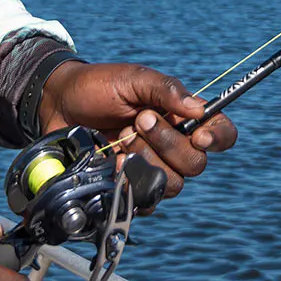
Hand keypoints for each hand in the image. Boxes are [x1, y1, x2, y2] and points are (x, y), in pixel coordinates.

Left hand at [37, 61, 238, 203]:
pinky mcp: (129, 188)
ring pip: (170, 185)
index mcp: (182, 117)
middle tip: (139, 121)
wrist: (59, 105)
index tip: (199, 136)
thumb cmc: (99, 86)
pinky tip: (113, 164)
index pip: (221, 133)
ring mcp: (151, 169)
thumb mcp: (133, 79)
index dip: (219, 138)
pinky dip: (130, 185)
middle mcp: (172, 146)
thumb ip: (166, 90)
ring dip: (145, 162)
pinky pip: (145, 202)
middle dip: (166, 143)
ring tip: (121, 140)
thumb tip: (198, 110)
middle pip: (195, 164)